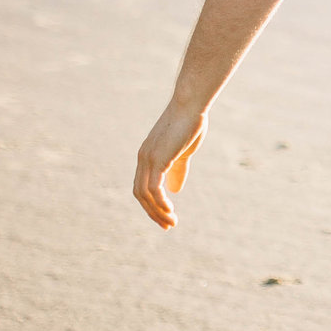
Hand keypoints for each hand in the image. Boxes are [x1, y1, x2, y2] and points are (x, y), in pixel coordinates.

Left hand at [132, 101, 206, 228]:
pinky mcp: (157, 159)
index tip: (165, 216)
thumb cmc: (190, 124)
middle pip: (140, 194)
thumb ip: (177, 170)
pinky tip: (170, 210)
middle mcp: (143, 159)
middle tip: (168, 225)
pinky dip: (160, 202)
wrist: (191, 105)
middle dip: (152, 212)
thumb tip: (173, 190)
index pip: (142, 187)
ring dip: (157, 211)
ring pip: (145, 194)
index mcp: (147, 156)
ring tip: (172, 222)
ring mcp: (148, 159)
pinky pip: (153, 188)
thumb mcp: (183, 152)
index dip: (151, 204)